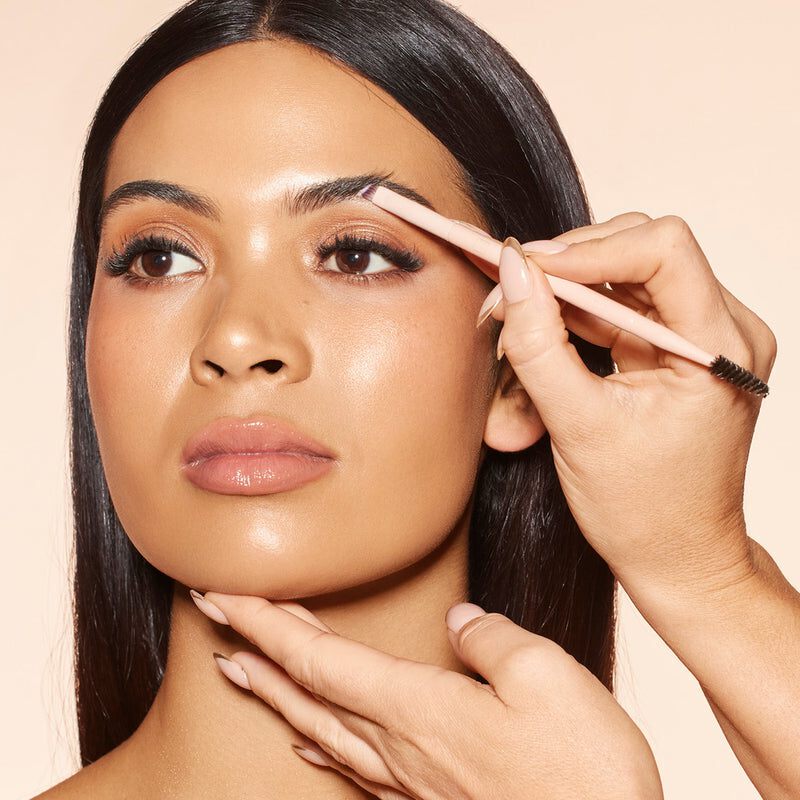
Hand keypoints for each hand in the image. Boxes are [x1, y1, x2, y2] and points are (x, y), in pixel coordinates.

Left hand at [192, 589, 662, 799]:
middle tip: (213, 613)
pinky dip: (317, 740)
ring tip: (237, 668)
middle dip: (254, 645)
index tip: (220, 593)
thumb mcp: (548, 679)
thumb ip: (492, 639)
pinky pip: (351, 765)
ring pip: (320, 726)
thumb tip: (459, 623)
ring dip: (273, 691)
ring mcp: (410, 780)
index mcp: (418, 708)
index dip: (262, 621)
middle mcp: (400, 746)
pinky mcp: (430, 799)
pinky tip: (306, 738)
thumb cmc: (583, 776)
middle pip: (306, 688)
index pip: (316, 656)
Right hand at [474, 213, 776, 601]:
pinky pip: (621, 308)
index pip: (663, 250)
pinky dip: (575, 315)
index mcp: (720, 348)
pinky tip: (539, 332)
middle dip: (566, 268)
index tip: (524, 269)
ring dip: (563, 291)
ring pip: (624, 276)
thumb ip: (539, 344)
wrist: (678, 557)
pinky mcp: (676, 350)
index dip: (586, 250)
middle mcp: (724, 331)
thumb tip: (511, 274)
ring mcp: (702, 338)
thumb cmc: (644, 511)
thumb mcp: (578, 426)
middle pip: (640, 252)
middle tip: (506, 293)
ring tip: (512, 318)